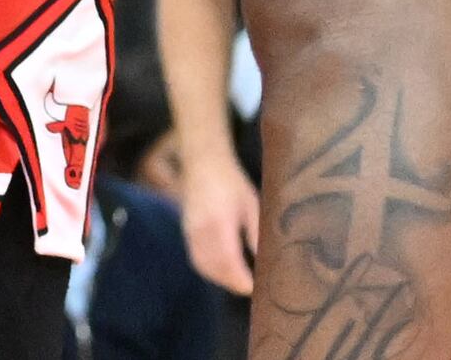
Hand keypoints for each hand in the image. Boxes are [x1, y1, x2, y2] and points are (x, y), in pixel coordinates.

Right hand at [181, 143, 259, 294]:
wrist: (203, 162)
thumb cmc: (232, 182)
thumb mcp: (251, 205)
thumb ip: (255, 235)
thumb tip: (264, 262)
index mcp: (220, 222)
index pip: (229, 261)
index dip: (242, 279)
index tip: (256, 288)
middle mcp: (201, 230)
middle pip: (216, 268)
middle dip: (233, 283)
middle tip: (252, 289)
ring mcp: (191, 232)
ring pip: (204, 266)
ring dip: (221, 279)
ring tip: (240, 283)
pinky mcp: (186, 232)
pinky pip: (196, 259)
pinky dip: (210, 271)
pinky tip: (223, 272)